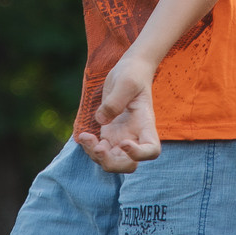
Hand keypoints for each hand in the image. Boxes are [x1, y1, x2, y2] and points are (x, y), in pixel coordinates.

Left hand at [75, 55, 161, 173]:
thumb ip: (115, 101)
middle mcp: (135, 135)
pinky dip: (90, 148)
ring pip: (112, 162)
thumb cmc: (132, 73)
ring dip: (97, 156)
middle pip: (129, 165)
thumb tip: (101, 121)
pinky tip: (83, 135)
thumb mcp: (125, 82)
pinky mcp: (109, 134)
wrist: (129, 69)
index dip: (138, 154)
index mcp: (145, 123)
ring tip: (86, 137)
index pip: (151, 150)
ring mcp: (122, 137)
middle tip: (99, 147)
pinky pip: (99, 151)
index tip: (123, 142)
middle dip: (112, 163)